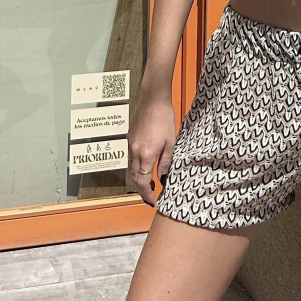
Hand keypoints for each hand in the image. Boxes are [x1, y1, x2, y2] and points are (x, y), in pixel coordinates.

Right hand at [127, 90, 177, 204]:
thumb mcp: (170, 142)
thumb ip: (166, 161)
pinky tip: (145, 164)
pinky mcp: (129, 137)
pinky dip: (137, 165)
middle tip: (151, 195)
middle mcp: (135, 151)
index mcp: (146, 154)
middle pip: (136, 177)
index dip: (147, 194)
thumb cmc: (164, 117)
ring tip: (150, 182)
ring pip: (133, 167)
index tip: (152, 200)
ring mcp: (130, 144)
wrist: (153, 99)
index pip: (143, 181)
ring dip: (140, 177)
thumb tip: (163, 177)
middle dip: (142, 188)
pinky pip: (132, 156)